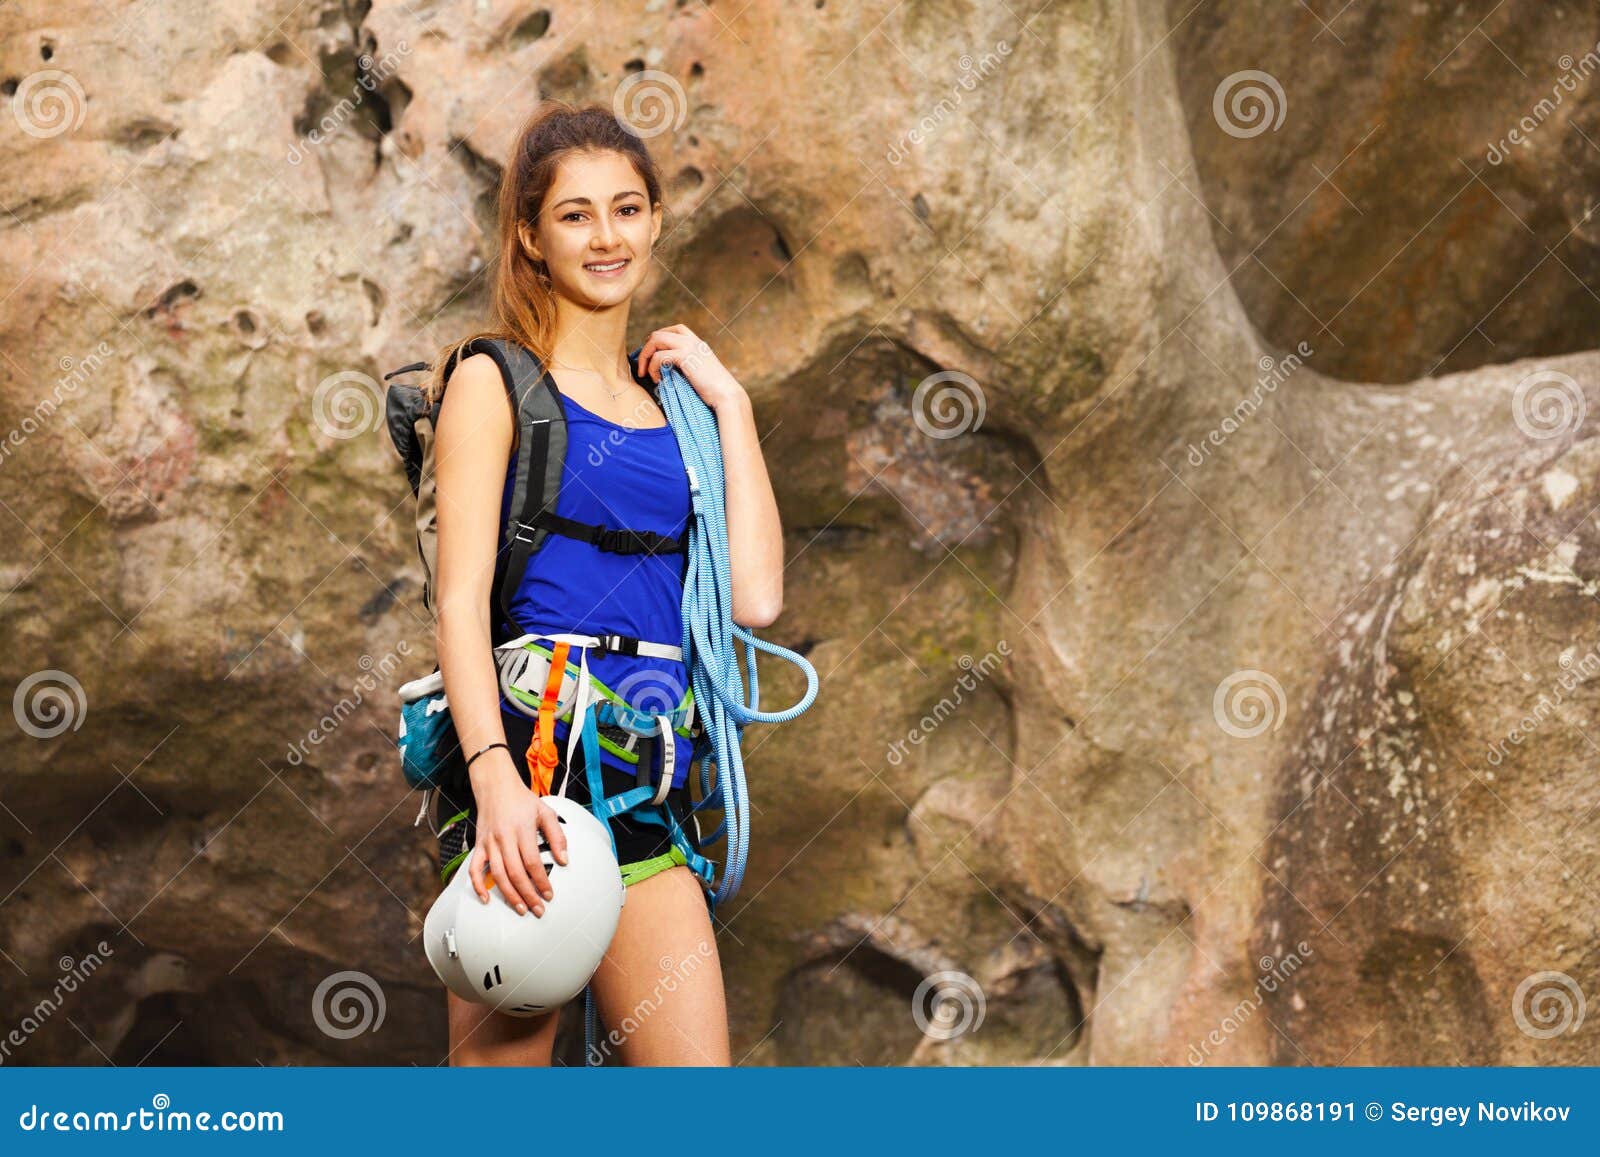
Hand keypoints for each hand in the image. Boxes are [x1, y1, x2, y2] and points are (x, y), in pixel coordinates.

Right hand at [467, 774, 568, 916]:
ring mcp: (489, 843)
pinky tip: (486, 899)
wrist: (496, 786)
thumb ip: (557, 836)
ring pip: (497, 875)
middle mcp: (504, 838)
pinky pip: (474, 869)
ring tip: (521, 909)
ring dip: (509, 895)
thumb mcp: (546, 812)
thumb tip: (564, 860)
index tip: (549, 894)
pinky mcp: (478, 845)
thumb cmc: (523, 800)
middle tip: (538, 910)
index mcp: (522, 829)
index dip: (541, 881)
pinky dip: (478, 886)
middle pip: (515, 873)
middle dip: (528, 895)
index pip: (532, 862)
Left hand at [637, 325, 746, 411]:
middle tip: (642, 366)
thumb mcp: (701, 373)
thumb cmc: (714, 391)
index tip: (651, 354)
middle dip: (646, 349)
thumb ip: (688, 366)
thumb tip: (669, 371)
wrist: (726, 395)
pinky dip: (653, 368)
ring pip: (656, 340)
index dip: (658, 338)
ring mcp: (689, 347)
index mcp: (697, 344)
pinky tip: (657, 380)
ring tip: (645, 373)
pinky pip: (659, 356)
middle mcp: (692, 341)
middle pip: (659, 333)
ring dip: (645, 357)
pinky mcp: (685, 357)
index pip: (674, 330)